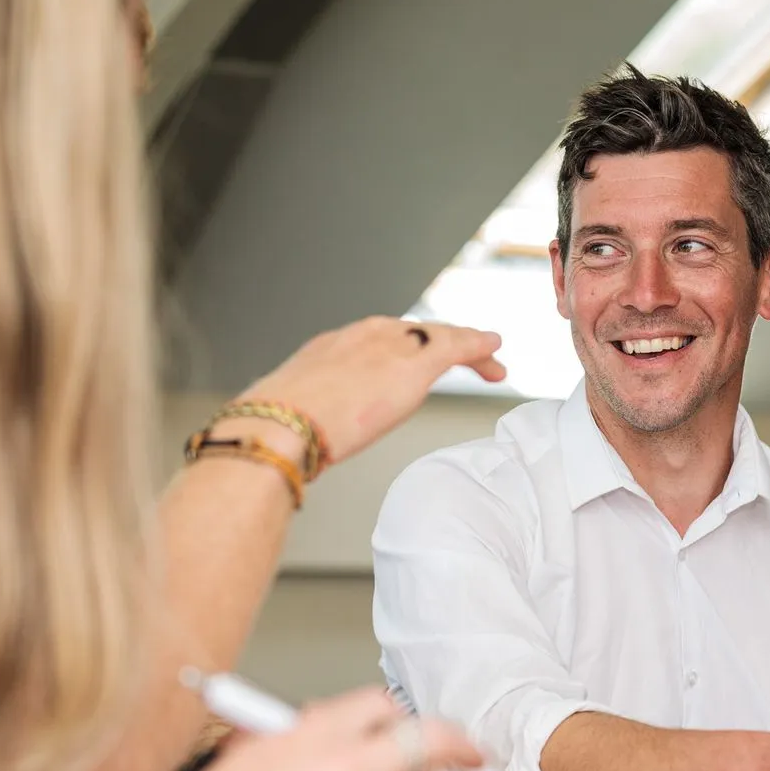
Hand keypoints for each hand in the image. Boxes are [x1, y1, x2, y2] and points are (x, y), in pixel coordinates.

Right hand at [167, 688, 532, 770]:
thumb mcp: (239, 761)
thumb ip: (268, 744)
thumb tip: (274, 736)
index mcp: (314, 731)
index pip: (375, 706)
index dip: (402, 716)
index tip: (410, 727)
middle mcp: (349, 763)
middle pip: (426, 741)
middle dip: (462, 746)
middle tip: (481, 754)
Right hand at [246, 317, 504, 463]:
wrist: (278, 427)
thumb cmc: (275, 430)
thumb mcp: (292, 414)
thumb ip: (310, 416)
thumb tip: (308, 436)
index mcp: (332, 346)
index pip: (380, 341)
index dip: (404, 351)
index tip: (412, 364)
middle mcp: (363, 336)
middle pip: (415, 334)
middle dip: (442, 345)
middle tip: (466, 360)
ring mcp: (390, 346)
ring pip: (439, 337)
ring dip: (466, 348)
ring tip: (489, 362)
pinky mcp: (414, 364)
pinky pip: (456, 347)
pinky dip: (477, 347)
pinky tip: (494, 350)